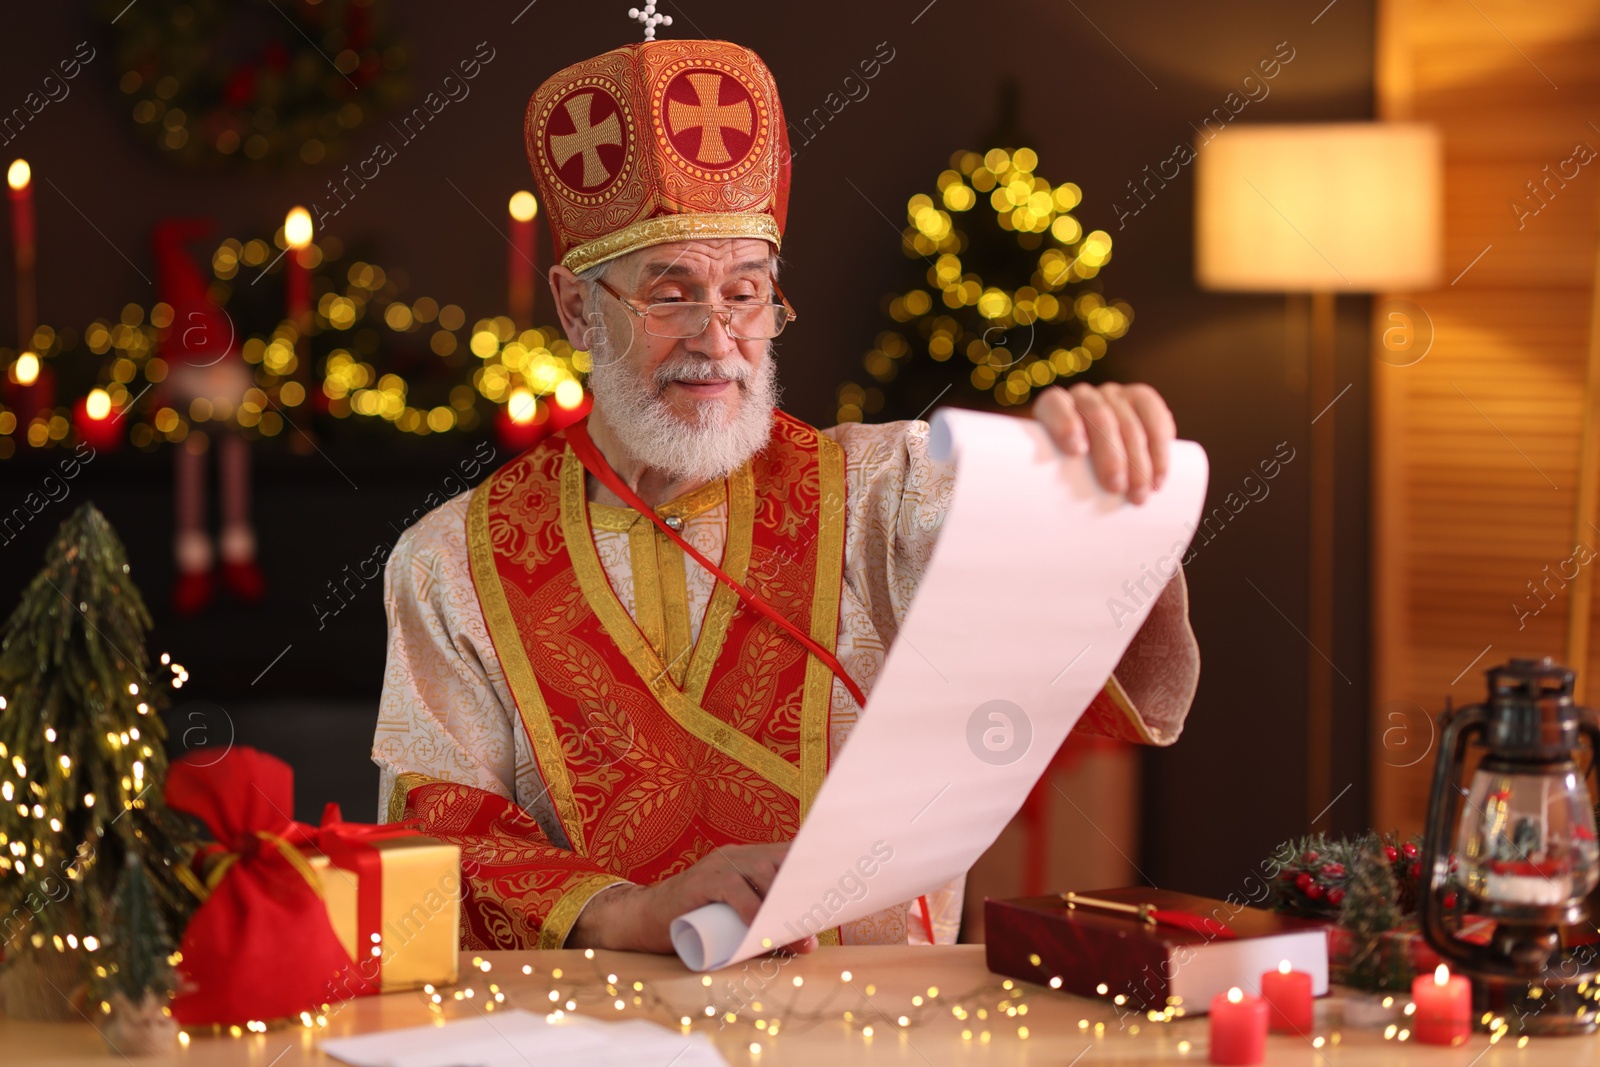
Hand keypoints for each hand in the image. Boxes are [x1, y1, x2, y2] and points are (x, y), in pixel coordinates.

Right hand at [567, 842, 818, 955]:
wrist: (644, 920)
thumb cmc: (696, 922)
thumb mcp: (736, 919)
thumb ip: (768, 926)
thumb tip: (809, 942)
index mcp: (751, 859)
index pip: (791, 855)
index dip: (815, 867)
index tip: (839, 886)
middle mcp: (738, 855)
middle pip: (783, 866)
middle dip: (805, 895)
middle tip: (821, 924)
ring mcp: (719, 864)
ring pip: (763, 876)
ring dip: (784, 909)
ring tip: (799, 937)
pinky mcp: (701, 880)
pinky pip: (733, 888)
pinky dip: (751, 909)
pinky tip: (761, 929)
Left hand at [1033, 382, 1175, 503]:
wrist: (1099, 468)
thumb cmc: (1066, 482)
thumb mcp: (1049, 484)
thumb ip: (1039, 499)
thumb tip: (1027, 548)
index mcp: (1052, 409)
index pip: (1055, 404)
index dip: (1064, 421)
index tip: (1075, 450)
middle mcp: (1083, 397)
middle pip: (1097, 415)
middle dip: (1110, 452)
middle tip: (1116, 488)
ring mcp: (1113, 396)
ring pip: (1128, 420)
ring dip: (1138, 459)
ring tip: (1140, 496)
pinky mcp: (1141, 400)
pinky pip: (1154, 412)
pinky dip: (1160, 445)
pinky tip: (1160, 474)